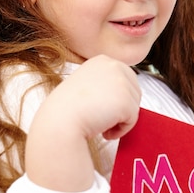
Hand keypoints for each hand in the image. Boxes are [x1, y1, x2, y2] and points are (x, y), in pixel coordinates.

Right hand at [25, 55, 140, 190]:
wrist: (59, 122)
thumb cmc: (67, 109)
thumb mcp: (85, 84)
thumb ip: (104, 84)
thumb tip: (120, 95)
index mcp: (103, 60)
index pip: (125, 80)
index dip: (115, 99)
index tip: (98, 107)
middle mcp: (114, 66)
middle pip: (133, 92)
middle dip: (120, 109)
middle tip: (100, 117)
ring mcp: (121, 82)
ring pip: (134, 106)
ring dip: (119, 120)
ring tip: (100, 123)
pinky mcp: (126, 101)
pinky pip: (133, 120)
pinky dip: (121, 130)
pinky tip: (105, 131)